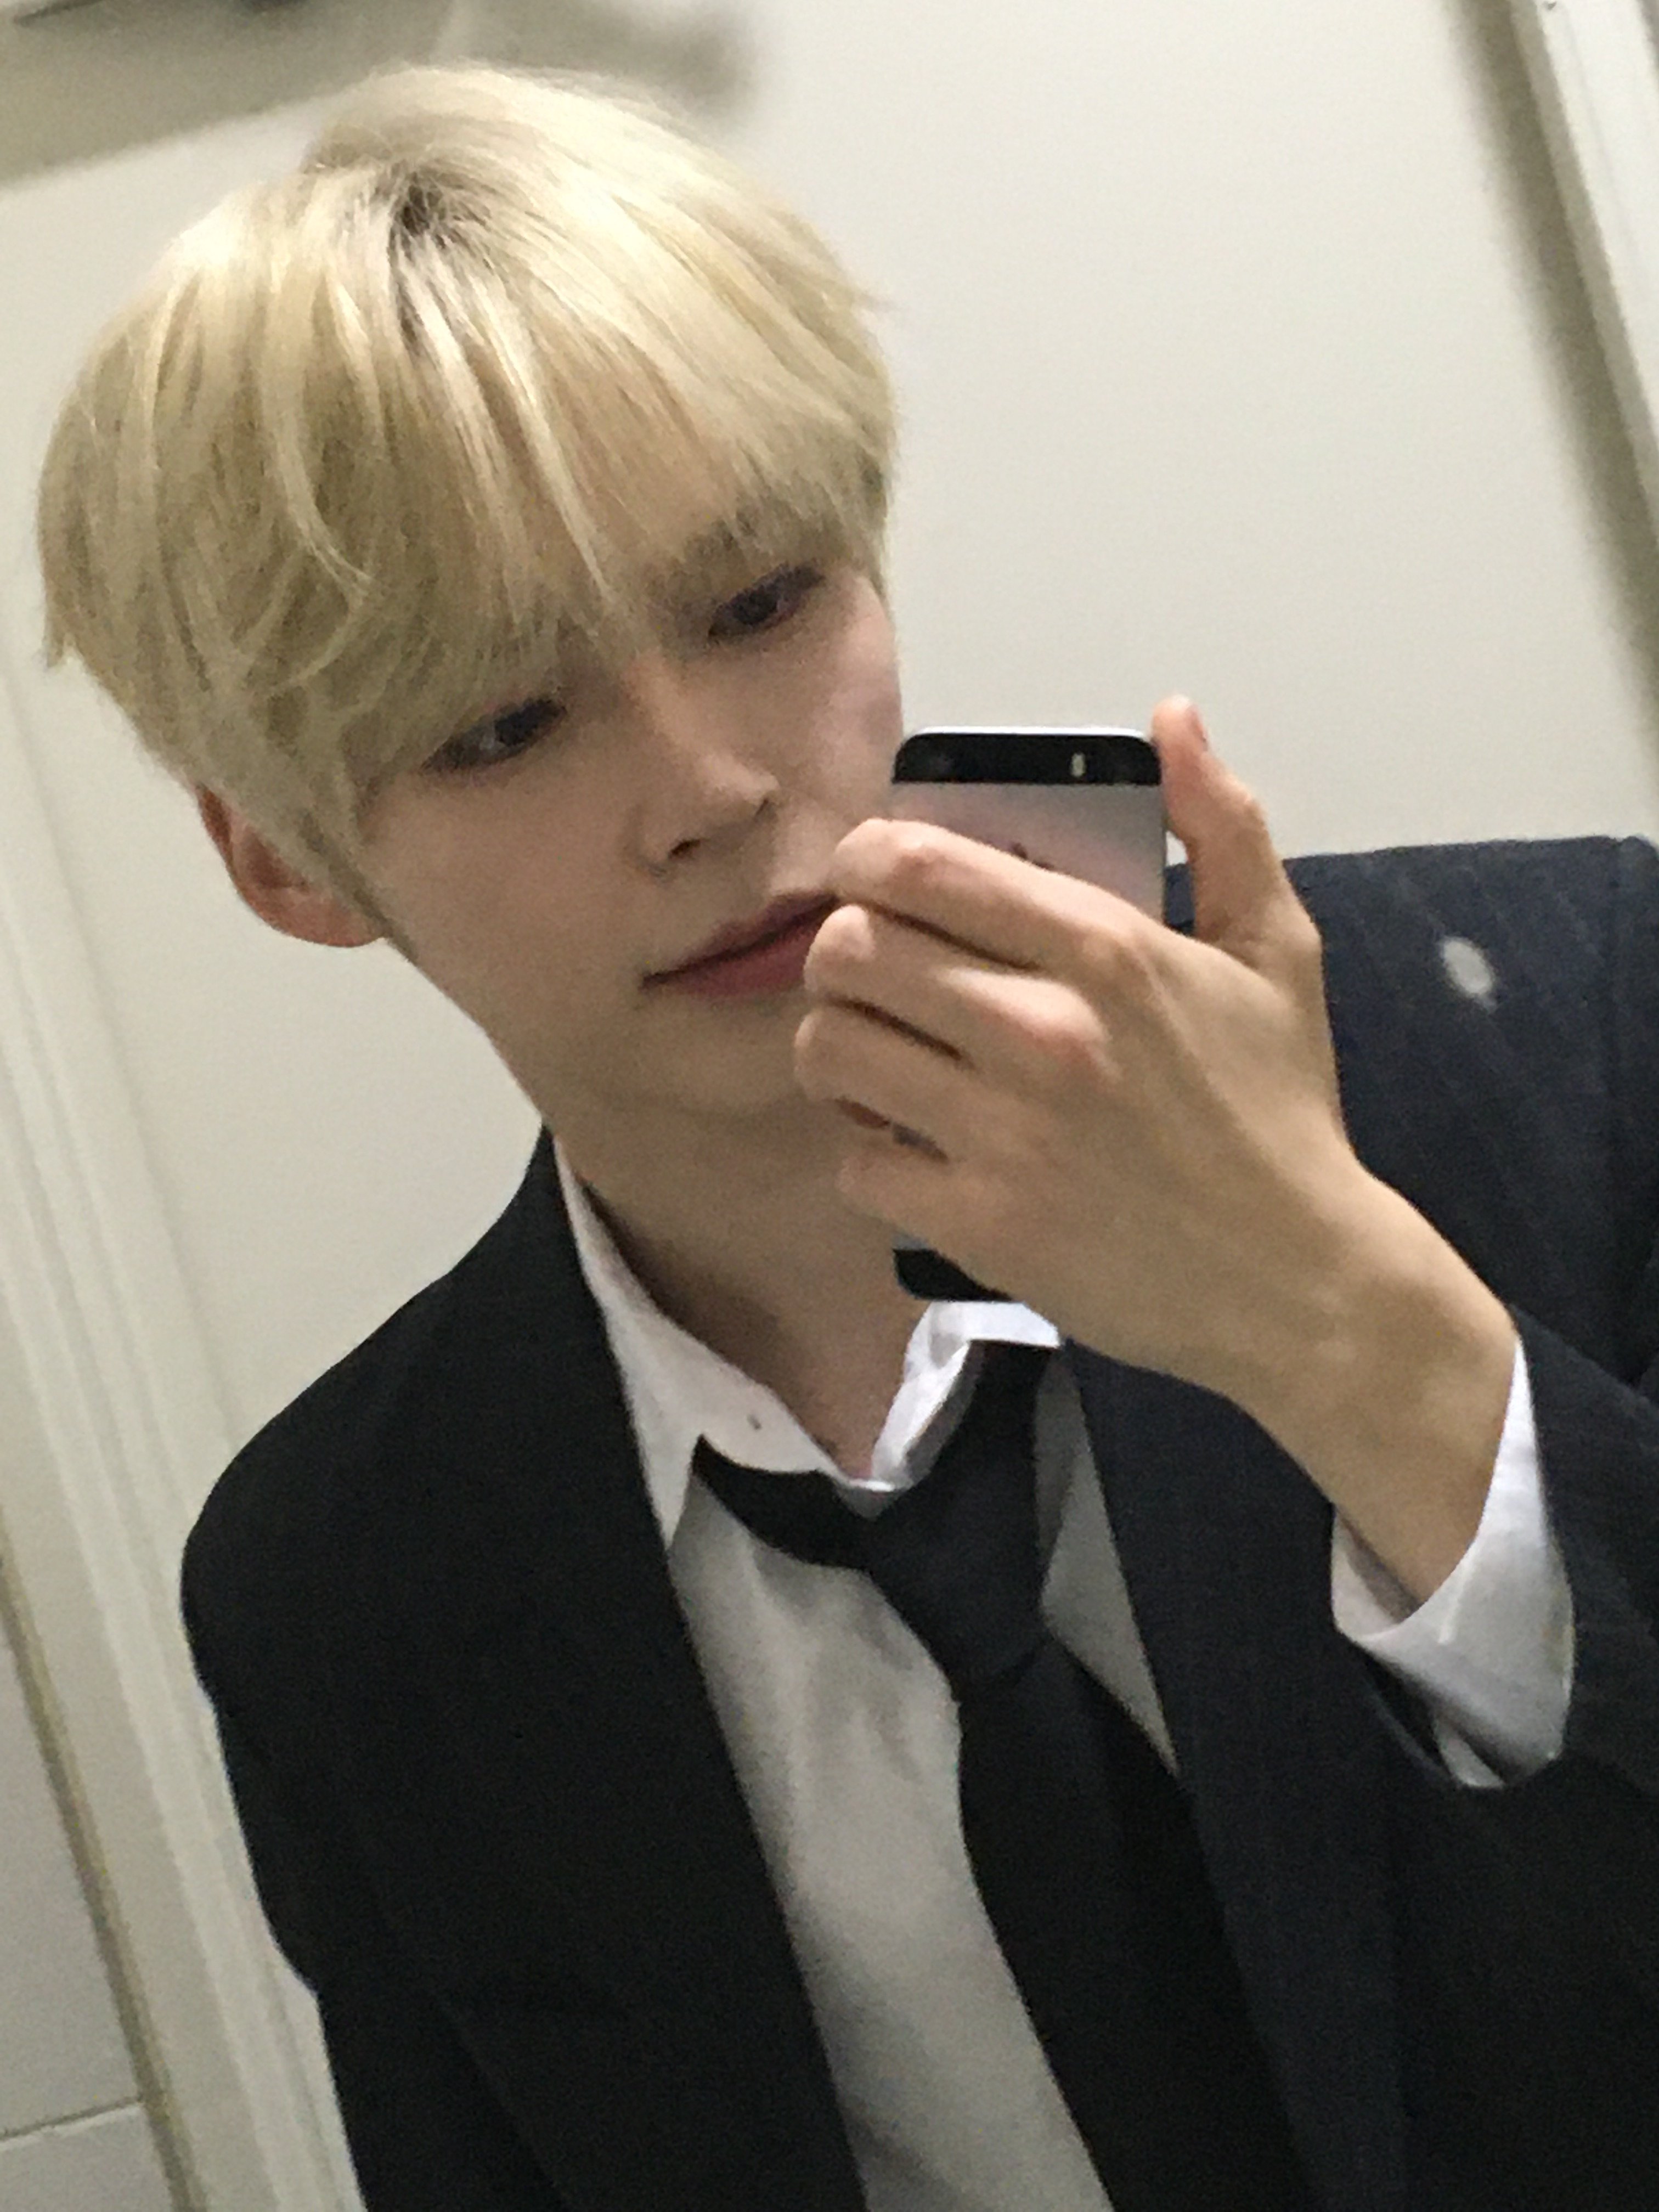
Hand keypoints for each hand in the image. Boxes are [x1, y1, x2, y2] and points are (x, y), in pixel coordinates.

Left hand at [795, 697, 1361, 1398]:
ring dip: (839, 1047)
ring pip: (831, 1049)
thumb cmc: (1280, 1114)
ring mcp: (1004, 1133)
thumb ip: (1221, 825)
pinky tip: (912, 1149)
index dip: (864, 859)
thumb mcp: (1276, 952)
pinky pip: (855, 1167)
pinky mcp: (979, 1224)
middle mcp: (1041, 1031)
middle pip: (849, 948)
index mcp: (1104, 949)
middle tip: (874, 974)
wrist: (1298, 1282)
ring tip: (880, 1056)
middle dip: (842, 950)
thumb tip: (1172, 718)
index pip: (917, 864)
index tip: (870, 877)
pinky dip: (867, 1157)